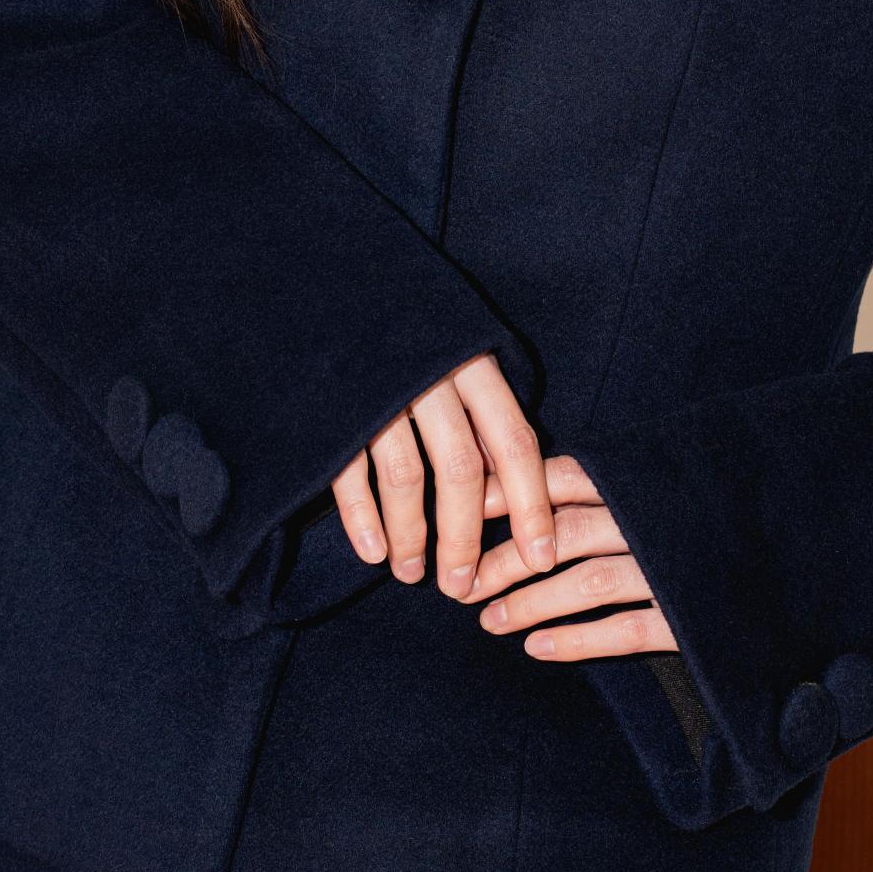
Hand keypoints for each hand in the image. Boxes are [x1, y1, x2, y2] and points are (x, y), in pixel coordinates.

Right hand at [330, 351, 558, 599]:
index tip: (541, 558)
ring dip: (412, 535)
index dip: (532, 505)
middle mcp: (433, 376)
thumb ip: (483, 407)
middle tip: (461, 587)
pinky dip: (362, 517)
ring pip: (407, 476)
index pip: (514, 443)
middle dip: (464, 537)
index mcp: (473, 364)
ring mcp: (381, 390)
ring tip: (412, 573)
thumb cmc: (407, 329)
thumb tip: (513, 478)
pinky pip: (351, 471)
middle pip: (461, 469)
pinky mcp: (334, 404)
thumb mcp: (457, 351)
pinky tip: (373, 552)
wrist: (331, 284)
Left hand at [465, 453, 680, 660]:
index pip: (564, 480)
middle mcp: (653, 521)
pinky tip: (536, 648)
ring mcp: (671, 569)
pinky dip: (578, 640)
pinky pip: (626, 629)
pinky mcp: (687, 616)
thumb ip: (597, 495)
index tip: (460, 512)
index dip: (509, 494)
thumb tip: (517, 493)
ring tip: (489, 622)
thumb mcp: (653, 494)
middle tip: (464, 586)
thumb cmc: (691, 532)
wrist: (781, 577)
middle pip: (568, 533)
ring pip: (591, 582)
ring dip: (532, 603)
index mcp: (639, 485)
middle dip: (508, 560)